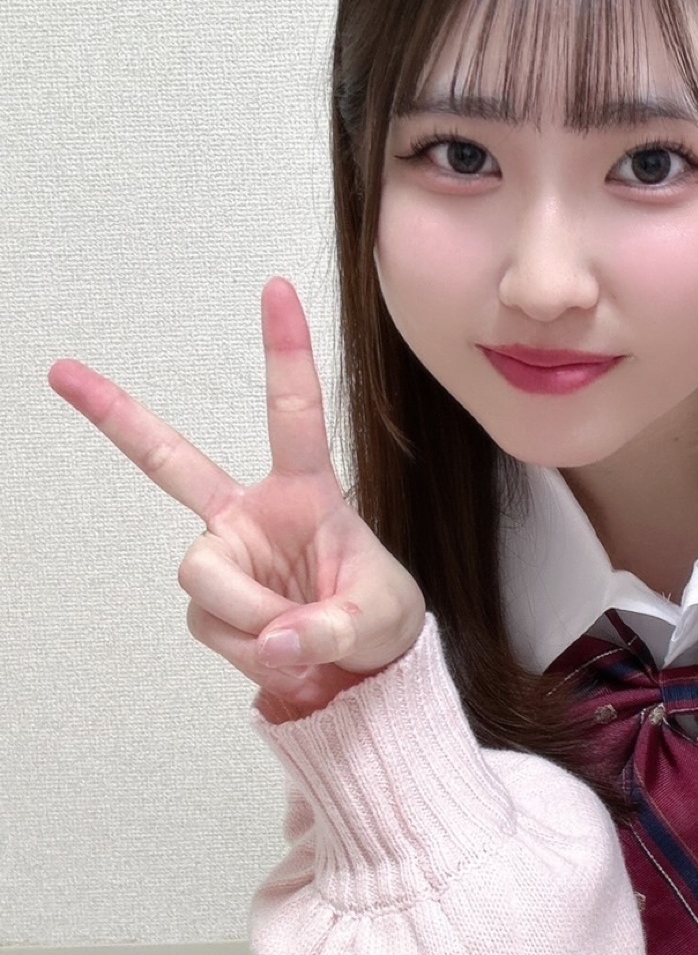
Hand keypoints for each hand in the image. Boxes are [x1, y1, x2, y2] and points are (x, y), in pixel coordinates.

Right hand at [48, 279, 425, 718]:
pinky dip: (247, 651)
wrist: (363, 667)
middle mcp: (251, 513)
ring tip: (298, 637)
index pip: (294, 413)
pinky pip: (212, 627)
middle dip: (116, 417)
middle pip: (172, 464)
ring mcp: (225, 555)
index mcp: (306, 490)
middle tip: (62, 369)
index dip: (285, 351)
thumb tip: (275, 642)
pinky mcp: (211, 601)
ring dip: (252, 620)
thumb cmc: (379, 616)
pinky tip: (277, 653)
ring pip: (204, 580)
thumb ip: (332, 630)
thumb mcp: (379, 619)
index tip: (275, 287)